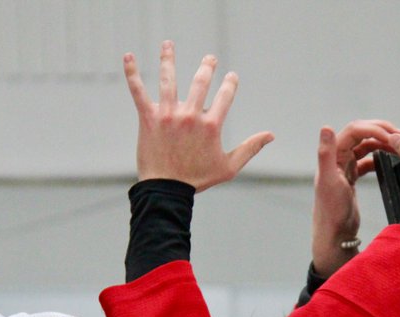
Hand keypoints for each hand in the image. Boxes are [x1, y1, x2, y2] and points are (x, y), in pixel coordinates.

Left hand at [124, 41, 273, 188]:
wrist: (167, 190)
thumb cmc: (198, 179)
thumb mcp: (230, 167)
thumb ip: (250, 148)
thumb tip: (271, 135)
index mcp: (211, 125)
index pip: (224, 96)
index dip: (230, 84)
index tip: (231, 77)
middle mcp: (190, 115)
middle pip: (200, 82)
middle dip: (207, 67)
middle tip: (210, 59)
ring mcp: (168, 114)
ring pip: (169, 79)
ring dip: (169, 58)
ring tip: (168, 44)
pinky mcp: (149, 117)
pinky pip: (139, 91)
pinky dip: (133, 73)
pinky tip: (129, 56)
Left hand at [312, 120, 399, 276]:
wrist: (335, 234)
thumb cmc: (331, 211)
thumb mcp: (329, 180)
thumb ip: (325, 153)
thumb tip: (325, 127)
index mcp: (333, 155)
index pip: (355, 130)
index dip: (374, 129)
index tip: (392, 137)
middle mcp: (338, 158)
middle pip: (361, 133)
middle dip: (381, 130)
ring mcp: (345, 167)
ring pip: (365, 145)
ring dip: (382, 142)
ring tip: (398, 145)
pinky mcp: (351, 178)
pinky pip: (366, 160)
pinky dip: (378, 157)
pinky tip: (388, 160)